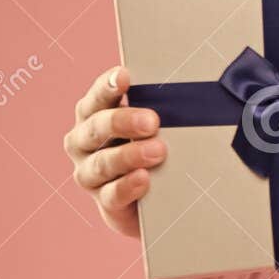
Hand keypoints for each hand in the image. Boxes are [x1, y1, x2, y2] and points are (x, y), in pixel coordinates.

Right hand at [63, 65, 164, 237]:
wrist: (156, 201)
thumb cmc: (153, 149)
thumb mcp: (156, 127)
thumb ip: (160, 109)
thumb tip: (194, 91)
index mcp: (93, 116)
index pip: (96, 98)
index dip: (107, 86)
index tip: (124, 76)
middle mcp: (84, 142)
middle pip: (96, 128)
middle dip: (123, 122)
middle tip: (152, 121)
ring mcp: (90, 173)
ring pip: (101, 163)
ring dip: (129, 155)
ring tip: (158, 151)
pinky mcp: (105, 202)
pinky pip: (111, 195)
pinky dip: (127, 186)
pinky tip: (144, 179)